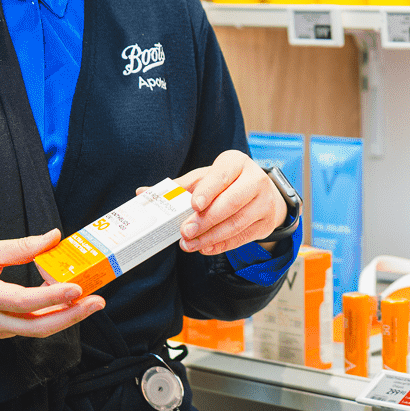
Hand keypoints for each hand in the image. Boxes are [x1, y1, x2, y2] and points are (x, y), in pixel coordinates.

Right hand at [0, 230, 105, 337]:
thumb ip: (21, 247)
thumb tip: (54, 237)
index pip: (24, 302)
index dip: (52, 297)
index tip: (76, 288)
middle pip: (38, 327)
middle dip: (72, 316)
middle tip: (97, 302)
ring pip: (38, 330)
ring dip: (66, 318)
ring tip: (91, 302)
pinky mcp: (3, 331)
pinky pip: (32, 327)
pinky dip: (52, 316)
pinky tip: (68, 302)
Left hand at [166, 150, 285, 255]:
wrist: (260, 193)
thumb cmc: (226, 183)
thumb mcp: (205, 178)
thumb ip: (178, 187)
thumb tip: (143, 193)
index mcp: (237, 162)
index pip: (221, 175)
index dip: (208, 191)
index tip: (193, 205)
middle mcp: (255, 180)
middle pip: (230, 202)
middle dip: (206, 220)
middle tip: (185, 232)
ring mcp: (265, 202)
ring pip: (237, 223)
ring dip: (211, 236)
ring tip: (190, 244)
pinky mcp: (266, 222)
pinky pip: (243, 237)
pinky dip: (222, 245)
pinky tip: (206, 248)